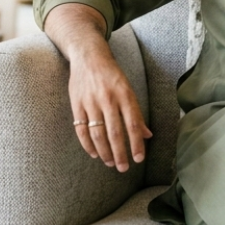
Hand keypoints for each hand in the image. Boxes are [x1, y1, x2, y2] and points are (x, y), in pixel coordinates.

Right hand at [68, 49, 151, 171]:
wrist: (88, 56)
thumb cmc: (112, 75)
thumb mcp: (128, 89)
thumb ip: (137, 113)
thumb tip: (148, 135)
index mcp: (124, 95)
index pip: (133, 124)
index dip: (136, 144)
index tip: (139, 159)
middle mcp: (108, 99)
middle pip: (115, 133)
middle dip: (120, 154)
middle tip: (123, 168)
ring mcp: (91, 102)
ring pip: (98, 134)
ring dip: (104, 152)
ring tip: (110, 163)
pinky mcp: (76, 104)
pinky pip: (81, 129)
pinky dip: (87, 144)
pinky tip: (94, 153)